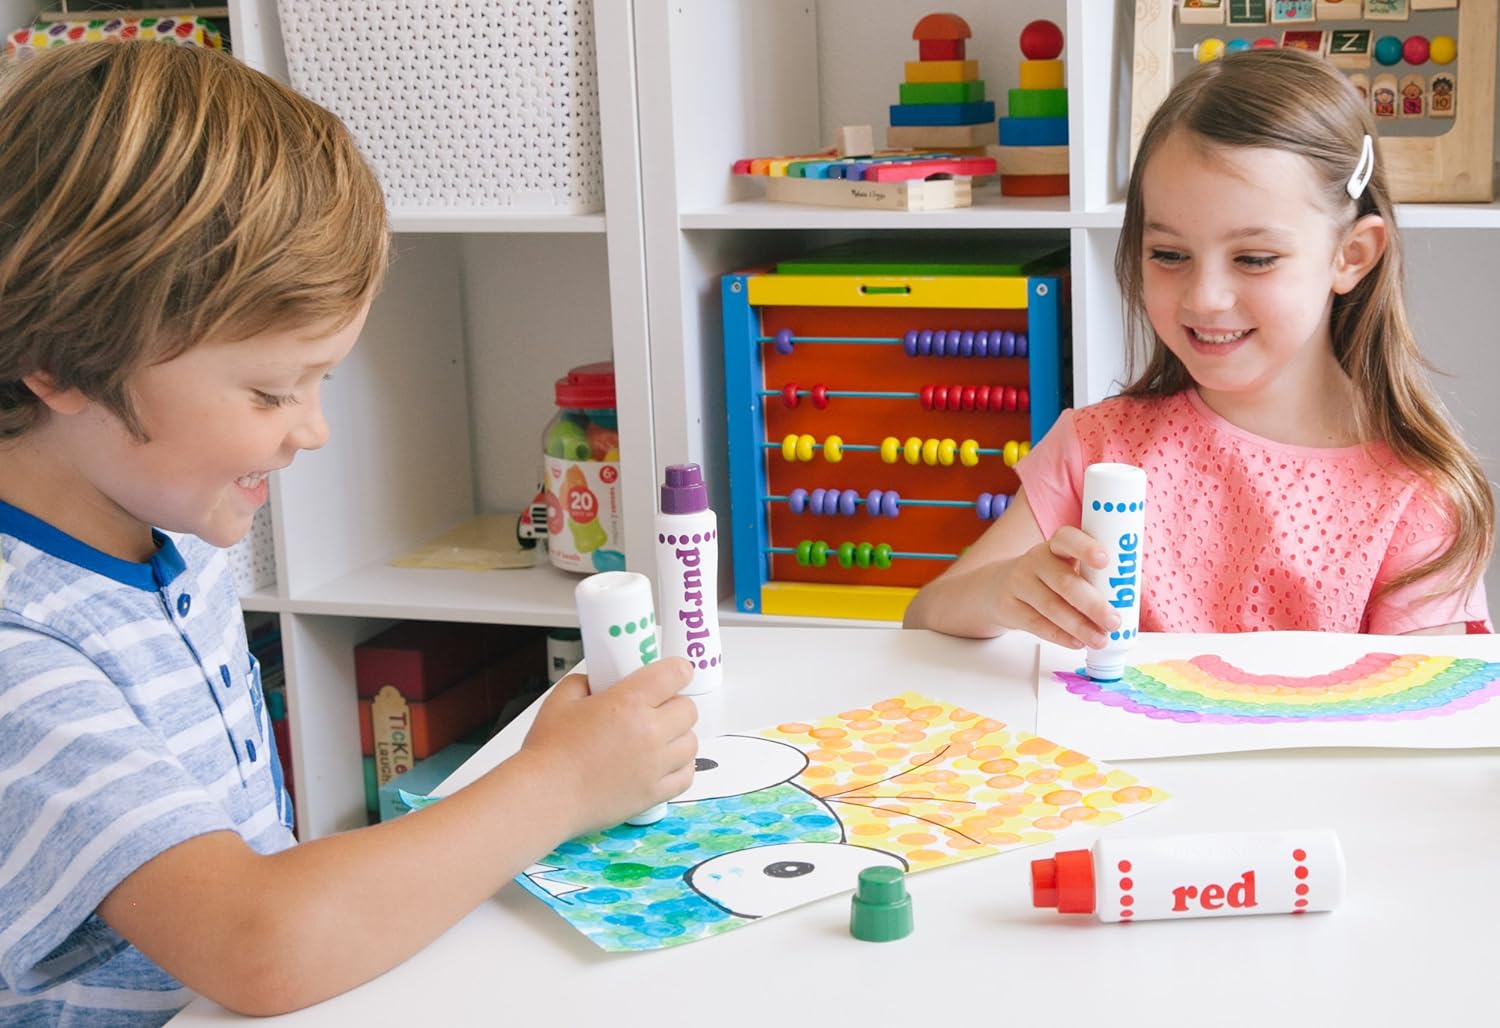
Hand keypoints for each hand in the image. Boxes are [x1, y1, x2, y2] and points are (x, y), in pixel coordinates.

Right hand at [519, 657, 697, 834]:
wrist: (545, 796)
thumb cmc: (549, 752)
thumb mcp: (561, 699)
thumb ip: (584, 683)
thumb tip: (597, 682)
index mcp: (629, 702)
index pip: (675, 674)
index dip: (678, 670)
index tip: (676, 673)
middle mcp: (649, 732)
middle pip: (688, 709)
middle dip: (675, 704)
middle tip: (658, 709)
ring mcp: (655, 765)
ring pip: (691, 742)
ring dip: (679, 736)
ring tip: (659, 738)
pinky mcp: (654, 793)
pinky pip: (686, 774)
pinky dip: (680, 766)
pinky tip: (664, 763)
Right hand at [989, 526, 1121, 649]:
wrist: (999, 587)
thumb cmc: (1049, 577)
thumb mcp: (1070, 567)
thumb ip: (1102, 575)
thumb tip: (1137, 586)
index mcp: (1056, 545)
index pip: (1068, 539)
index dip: (1086, 548)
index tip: (1105, 560)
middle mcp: (1036, 560)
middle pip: (1064, 581)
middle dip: (1092, 604)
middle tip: (1114, 621)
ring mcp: (1019, 584)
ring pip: (1051, 606)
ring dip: (1079, 626)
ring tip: (1100, 639)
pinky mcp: (1009, 608)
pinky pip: (1036, 624)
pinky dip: (1060, 636)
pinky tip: (1077, 643)